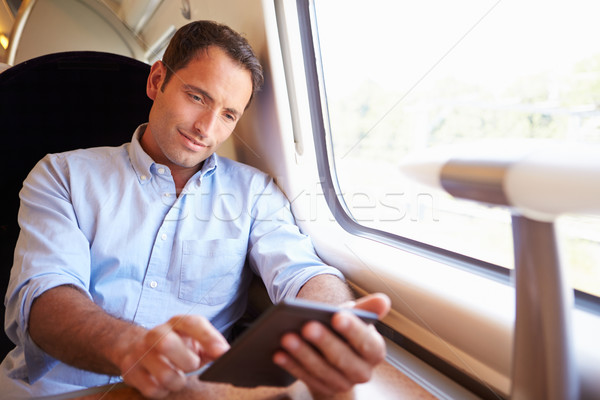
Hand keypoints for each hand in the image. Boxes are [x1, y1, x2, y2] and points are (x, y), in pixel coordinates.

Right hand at [116, 315, 229, 397]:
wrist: (139, 348)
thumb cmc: (178, 347)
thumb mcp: (196, 342)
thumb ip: (213, 345)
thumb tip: (226, 353)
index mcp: (177, 323)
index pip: (192, 323)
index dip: (209, 337)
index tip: (222, 352)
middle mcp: (156, 334)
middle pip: (167, 344)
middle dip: (187, 361)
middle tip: (192, 365)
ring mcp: (140, 352)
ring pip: (163, 374)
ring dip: (177, 382)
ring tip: (178, 376)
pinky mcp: (130, 371)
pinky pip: (153, 389)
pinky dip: (164, 391)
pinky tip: (163, 383)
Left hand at [273, 293, 390, 395]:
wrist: (334, 354)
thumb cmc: (344, 331)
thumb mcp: (354, 317)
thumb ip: (366, 308)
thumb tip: (383, 300)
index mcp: (374, 351)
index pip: (366, 342)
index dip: (352, 330)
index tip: (337, 316)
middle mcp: (362, 372)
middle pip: (343, 359)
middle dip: (324, 342)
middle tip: (307, 326)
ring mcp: (343, 384)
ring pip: (323, 372)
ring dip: (303, 355)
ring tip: (286, 337)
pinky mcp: (324, 390)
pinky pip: (306, 379)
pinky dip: (292, 366)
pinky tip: (278, 353)